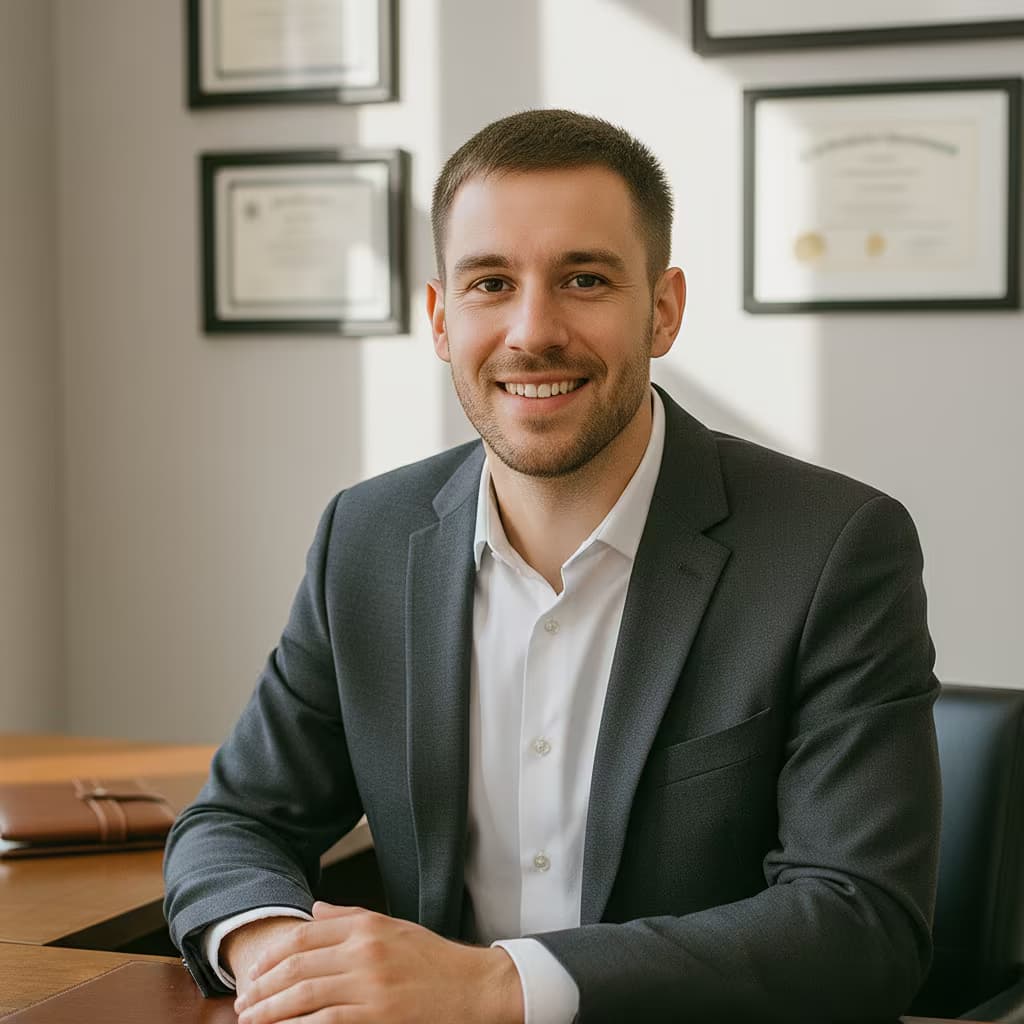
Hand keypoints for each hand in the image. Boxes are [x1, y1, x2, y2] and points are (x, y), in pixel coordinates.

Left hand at [233, 901, 523, 1023]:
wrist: (474, 986)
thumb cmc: (434, 960)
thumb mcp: (393, 927)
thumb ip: (350, 918)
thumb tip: (314, 910)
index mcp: (366, 926)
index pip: (304, 934)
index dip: (271, 956)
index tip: (253, 973)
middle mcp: (365, 950)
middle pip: (297, 965)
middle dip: (262, 986)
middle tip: (243, 1003)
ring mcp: (371, 984)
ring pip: (304, 994)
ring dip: (271, 1010)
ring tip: (252, 1020)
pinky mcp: (378, 1015)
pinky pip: (326, 1021)